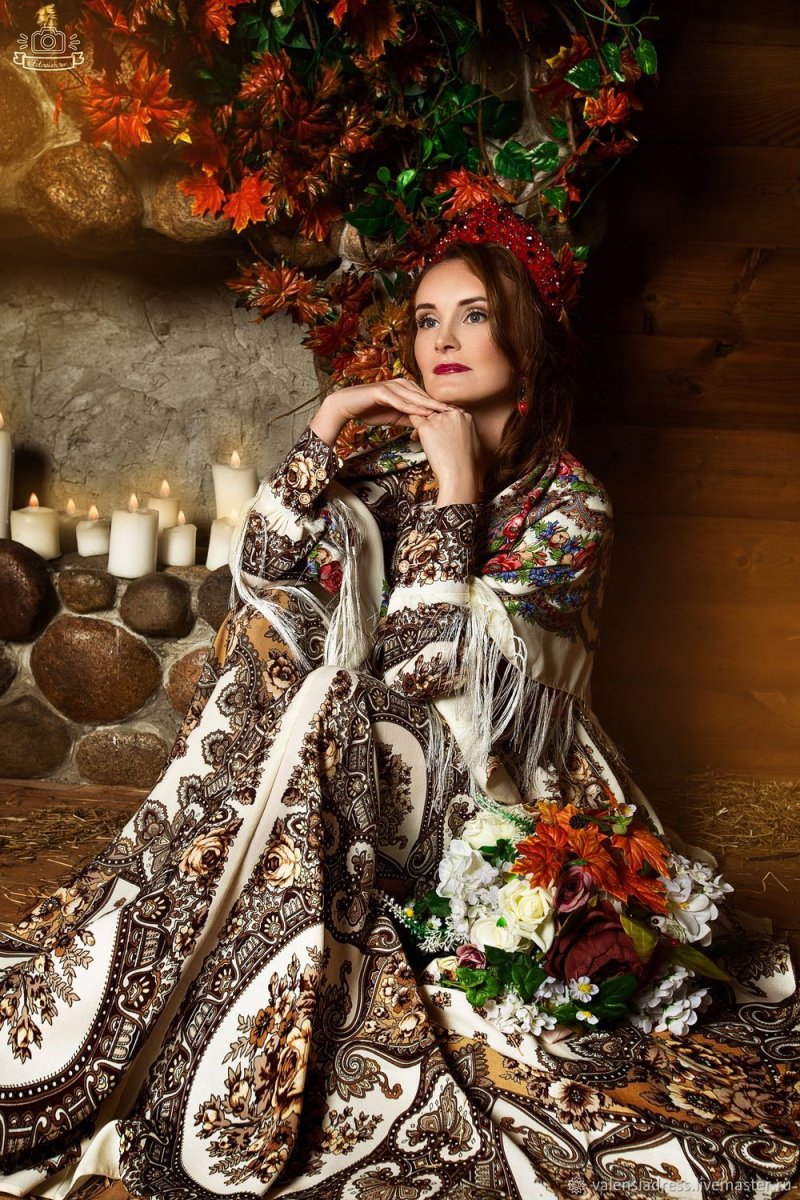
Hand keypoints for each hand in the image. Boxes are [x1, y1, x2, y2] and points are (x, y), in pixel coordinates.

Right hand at [310, 377, 450, 446]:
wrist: (346, 406)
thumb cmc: (369, 410)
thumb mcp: (395, 417)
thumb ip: (410, 418)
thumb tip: (425, 424)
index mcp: (405, 389)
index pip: (427, 398)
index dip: (441, 407)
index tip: (456, 416)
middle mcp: (400, 384)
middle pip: (424, 396)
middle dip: (441, 405)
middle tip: (458, 413)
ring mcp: (391, 386)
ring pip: (414, 397)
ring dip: (429, 405)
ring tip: (444, 413)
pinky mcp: (381, 391)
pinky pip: (399, 400)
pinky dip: (411, 406)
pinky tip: (422, 412)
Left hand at [407, 408, 481, 502]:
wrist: (459, 472)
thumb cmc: (467, 463)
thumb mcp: (472, 441)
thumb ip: (464, 431)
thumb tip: (457, 433)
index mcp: (465, 416)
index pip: (448, 413)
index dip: (443, 422)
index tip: (441, 433)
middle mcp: (452, 414)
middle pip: (437, 413)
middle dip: (432, 424)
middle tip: (431, 438)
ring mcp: (439, 419)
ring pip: (426, 416)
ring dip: (423, 426)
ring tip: (421, 439)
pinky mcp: (426, 427)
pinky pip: (414, 419)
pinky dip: (413, 426)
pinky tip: (414, 435)